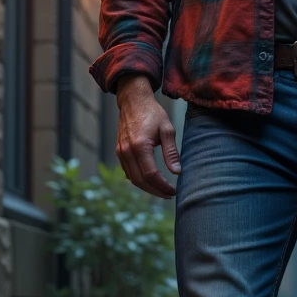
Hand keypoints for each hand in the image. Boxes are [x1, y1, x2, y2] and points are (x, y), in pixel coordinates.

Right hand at [115, 74, 180, 198]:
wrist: (133, 101)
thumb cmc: (152, 113)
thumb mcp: (167, 130)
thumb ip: (171, 152)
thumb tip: (177, 172)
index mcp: (140, 145)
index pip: (151, 174)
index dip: (162, 186)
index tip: (173, 191)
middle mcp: (127, 151)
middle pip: (140, 180)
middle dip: (156, 191)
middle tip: (169, 195)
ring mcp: (120, 152)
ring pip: (132, 178)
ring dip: (147, 188)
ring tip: (161, 191)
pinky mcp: (119, 151)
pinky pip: (128, 172)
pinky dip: (138, 180)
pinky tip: (150, 181)